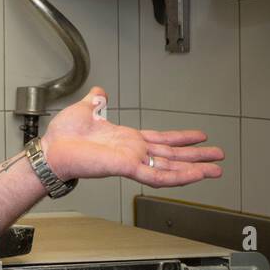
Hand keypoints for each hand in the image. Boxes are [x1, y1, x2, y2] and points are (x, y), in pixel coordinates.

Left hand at [41, 86, 223, 186]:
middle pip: (172, 155)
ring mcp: (132, 161)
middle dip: (197, 157)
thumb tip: (100, 92)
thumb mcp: (84, 110)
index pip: (161, 139)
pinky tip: (194, 176)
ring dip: (194, 169)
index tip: (200, 136)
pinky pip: (156, 175)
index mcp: (126, 139)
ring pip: (170, 167)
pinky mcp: (126, 168)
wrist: (50, 149)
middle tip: (219, 158)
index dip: (181, 138)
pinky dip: (176, 177)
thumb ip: (96, 102)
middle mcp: (133, 151)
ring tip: (216, 170)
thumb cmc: (63, 135)